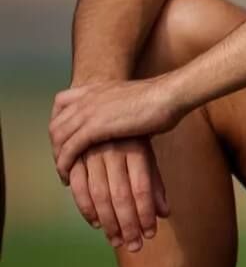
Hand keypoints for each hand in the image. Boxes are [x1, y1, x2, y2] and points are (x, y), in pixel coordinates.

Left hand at [52, 77, 182, 174]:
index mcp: (95, 90)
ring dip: (58, 158)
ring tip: (64, 173)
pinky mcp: (94, 127)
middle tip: (63, 163)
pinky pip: (69, 149)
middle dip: (56, 146)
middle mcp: (86, 99)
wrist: (169, 95)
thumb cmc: (162, 98)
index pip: (62, 105)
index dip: (59, 125)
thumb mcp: (134, 100)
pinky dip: (64, 164)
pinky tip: (67, 176)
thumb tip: (128, 124)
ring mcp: (88, 112)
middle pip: (56, 125)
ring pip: (58, 138)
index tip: (64, 140)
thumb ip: (122, 110)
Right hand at [67, 139, 168, 250]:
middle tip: (135, 246)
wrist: (108, 100)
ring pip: (99, 194)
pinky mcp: (75, 155)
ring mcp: (92, 152)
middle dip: (128, 225)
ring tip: (117, 241)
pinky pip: (78, 186)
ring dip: (108, 222)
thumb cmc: (134, 133)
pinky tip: (96, 223)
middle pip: (120, 196)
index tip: (150, 234)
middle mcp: (113, 151)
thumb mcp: (148, 153)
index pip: (141, 188)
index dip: (144, 213)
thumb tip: (164, 213)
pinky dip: (85, 207)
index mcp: (136, 149)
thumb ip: (154, 183)